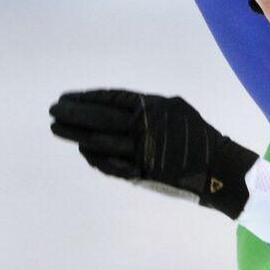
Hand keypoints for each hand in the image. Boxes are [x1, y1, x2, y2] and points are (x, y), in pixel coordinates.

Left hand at [49, 90, 257, 218]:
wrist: (216, 169)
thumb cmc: (196, 135)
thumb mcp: (174, 109)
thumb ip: (146, 108)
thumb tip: (114, 108)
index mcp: (152, 107)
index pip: (111, 98)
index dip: (87, 98)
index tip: (67, 97)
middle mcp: (144, 127)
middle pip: (100, 118)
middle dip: (73, 113)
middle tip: (53, 110)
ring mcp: (141, 151)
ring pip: (99, 141)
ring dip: (75, 133)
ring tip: (57, 128)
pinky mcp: (140, 172)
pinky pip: (109, 164)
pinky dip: (92, 156)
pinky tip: (82, 148)